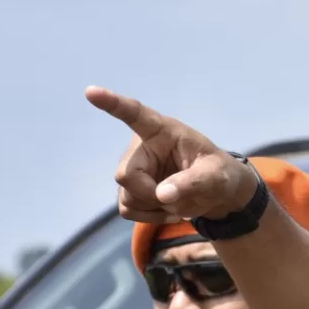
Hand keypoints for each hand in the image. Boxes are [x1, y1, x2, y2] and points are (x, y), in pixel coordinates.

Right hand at [84, 87, 257, 224]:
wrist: (215, 192)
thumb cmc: (217, 173)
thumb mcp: (216, 176)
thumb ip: (193, 182)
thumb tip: (162, 195)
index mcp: (161, 130)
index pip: (134, 113)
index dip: (112, 103)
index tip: (91, 92)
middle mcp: (140, 147)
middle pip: (126, 175)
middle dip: (151, 194)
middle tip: (180, 199)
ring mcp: (131, 169)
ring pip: (127, 197)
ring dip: (154, 208)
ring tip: (178, 202)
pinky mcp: (129, 190)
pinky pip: (128, 210)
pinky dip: (150, 217)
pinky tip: (167, 209)